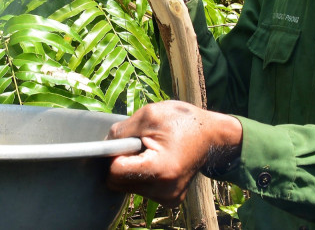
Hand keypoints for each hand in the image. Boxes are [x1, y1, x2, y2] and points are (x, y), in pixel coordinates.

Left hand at [107, 101, 241, 205]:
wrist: (211, 135)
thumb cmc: (182, 121)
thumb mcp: (149, 114)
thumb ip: (122, 131)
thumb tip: (103, 145)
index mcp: (161, 169)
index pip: (116, 172)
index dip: (113, 155)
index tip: (122, 143)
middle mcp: (165, 191)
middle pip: (120, 183)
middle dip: (122, 162)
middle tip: (137, 145)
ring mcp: (169, 198)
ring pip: (128, 187)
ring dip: (132, 168)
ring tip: (149, 151)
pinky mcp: (170, 200)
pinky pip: (141, 189)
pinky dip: (142, 175)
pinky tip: (155, 161)